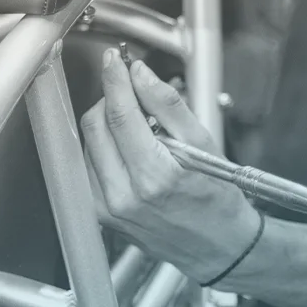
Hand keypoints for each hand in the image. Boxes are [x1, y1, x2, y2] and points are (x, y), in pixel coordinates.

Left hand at [80, 49, 261, 282]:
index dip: (114, 80)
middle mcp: (124, 195)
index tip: (114, 60)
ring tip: (138, 126)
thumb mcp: (204, 144)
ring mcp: (108, 208)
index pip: (120, 115)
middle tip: (132, 92)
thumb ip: (168, 105)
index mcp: (154, 177)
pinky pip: (89, 165)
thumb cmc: (217, 199)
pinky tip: (127, 148)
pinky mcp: (100, 214)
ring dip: (106, 123)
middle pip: (96, 126)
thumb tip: (140, 74)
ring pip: (88, 144)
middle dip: (110, 99)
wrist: (218, 246)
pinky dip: (102, 147)